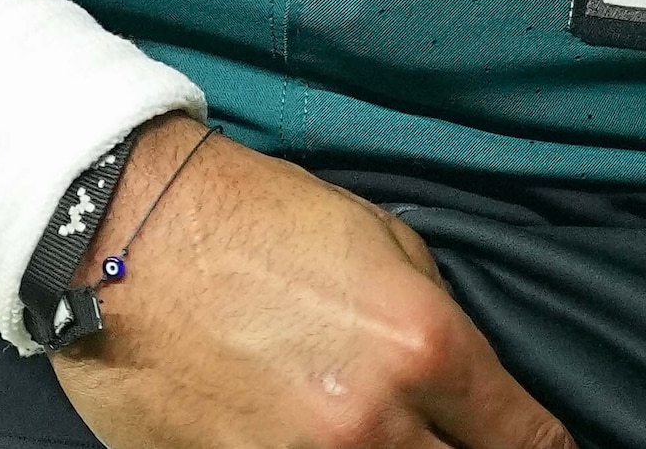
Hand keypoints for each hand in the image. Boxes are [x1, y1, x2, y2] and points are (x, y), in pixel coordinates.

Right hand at [51, 124, 576, 448]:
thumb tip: (469, 381)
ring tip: (378, 438)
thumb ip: (435, 317)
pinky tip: (316, 439)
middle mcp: (374, 422)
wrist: (118, 231)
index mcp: (424, 345)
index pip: (527, 439)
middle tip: (457, 439)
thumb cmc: (248, 219)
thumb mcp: (380, 239)